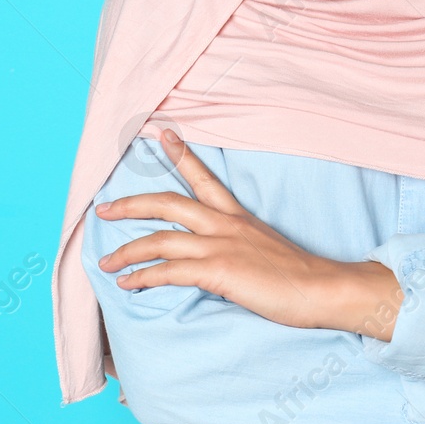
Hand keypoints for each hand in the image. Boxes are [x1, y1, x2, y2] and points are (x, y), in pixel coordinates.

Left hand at [95, 130, 404, 338]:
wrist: (321, 289)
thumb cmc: (298, 276)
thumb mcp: (265, 249)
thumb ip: (239, 247)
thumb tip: (219, 258)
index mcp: (238, 217)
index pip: (204, 178)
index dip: (181, 155)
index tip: (163, 134)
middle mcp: (225, 225)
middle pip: (168, 203)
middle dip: (131, 205)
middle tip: (103, 208)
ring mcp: (220, 246)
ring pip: (160, 239)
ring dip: (127, 251)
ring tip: (105, 263)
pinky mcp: (219, 271)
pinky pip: (169, 271)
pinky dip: (143, 276)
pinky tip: (128, 284)